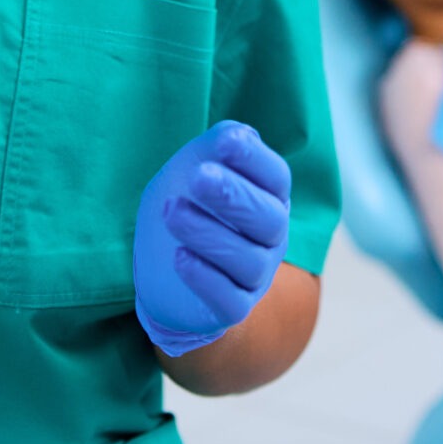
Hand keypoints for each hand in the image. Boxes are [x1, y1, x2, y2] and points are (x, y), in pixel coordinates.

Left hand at [132, 121, 291, 356]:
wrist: (167, 273)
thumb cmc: (188, 207)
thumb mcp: (192, 169)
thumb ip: (214, 149)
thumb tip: (237, 135)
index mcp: (268, 197)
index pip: (276, 177)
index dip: (255, 159)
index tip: (226, 142)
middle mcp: (270, 237)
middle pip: (268, 218)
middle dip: (235, 196)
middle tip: (200, 177)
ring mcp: (255, 275)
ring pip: (247, 259)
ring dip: (209, 234)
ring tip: (172, 212)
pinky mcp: (233, 308)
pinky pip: (229, 298)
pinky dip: (206, 278)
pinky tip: (179, 257)